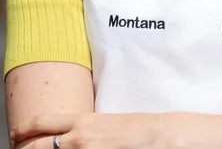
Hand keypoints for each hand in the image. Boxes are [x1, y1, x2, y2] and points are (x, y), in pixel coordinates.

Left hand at [10, 113, 163, 148]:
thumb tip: (67, 135)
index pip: (41, 122)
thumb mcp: (106, 121)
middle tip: (19, 148)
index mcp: (82, 121)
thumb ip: (83, 127)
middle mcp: (78, 139)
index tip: (16, 133)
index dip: (22, 129)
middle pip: (35, 147)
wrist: (159, 137)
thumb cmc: (138, 128)